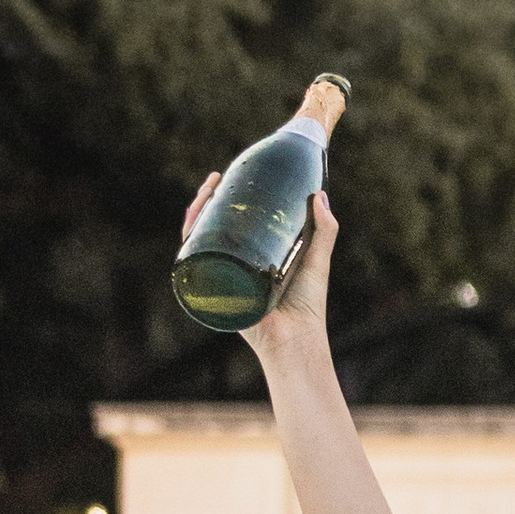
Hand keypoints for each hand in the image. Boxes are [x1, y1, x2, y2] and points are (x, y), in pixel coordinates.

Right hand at [179, 178, 338, 358]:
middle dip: (207, 201)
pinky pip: (193, 261)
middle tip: (216, 180)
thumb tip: (321, 195)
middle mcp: (235, 263)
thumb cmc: (308, 305)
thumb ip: (324, 230)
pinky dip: (190, 240)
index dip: (229, 199)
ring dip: (196, 213)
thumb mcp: (317, 260)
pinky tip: (193, 221)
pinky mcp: (213, 289)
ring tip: (207, 192)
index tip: (233, 176)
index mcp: (255, 255)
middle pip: (212, 227)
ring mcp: (222, 275)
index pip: (235, 222)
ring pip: (199, 239)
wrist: (295, 336)